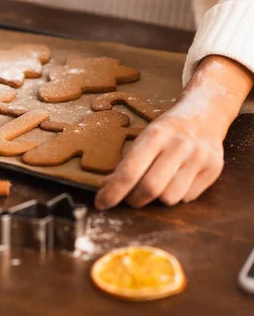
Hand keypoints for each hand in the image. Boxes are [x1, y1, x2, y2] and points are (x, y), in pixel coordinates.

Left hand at [95, 114, 223, 208]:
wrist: (205, 112)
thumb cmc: (167, 129)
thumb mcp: (144, 136)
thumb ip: (127, 162)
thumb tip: (106, 188)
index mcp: (155, 134)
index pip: (130, 171)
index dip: (113, 191)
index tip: (101, 203)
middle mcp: (179, 145)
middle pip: (150, 188)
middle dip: (134, 200)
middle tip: (130, 199)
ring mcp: (199, 157)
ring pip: (170, 197)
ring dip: (157, 199)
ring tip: (156, 186)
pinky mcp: (214, 169)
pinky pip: (187, 198)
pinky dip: (176, 195)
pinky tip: (175, 181)